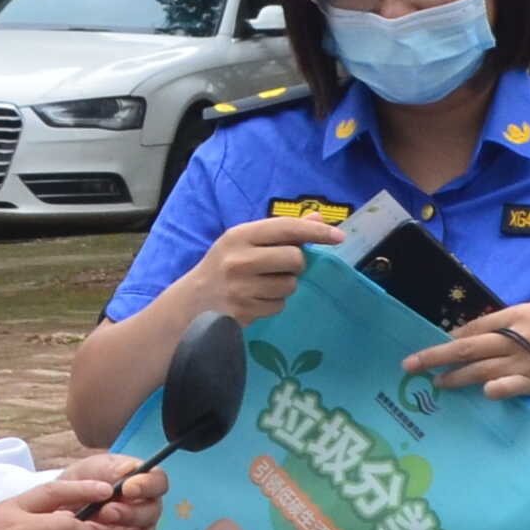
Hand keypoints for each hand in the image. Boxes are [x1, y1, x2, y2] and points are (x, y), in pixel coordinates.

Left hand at [49, 452, 165, 529]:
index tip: (127, 488)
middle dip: (128, 515)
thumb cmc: (82, 483)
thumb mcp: (91, 468)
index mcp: (143, 484)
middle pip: (152, 515)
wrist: (61, 508)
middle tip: (104, 512)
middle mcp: (146, 511)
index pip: (159, 482)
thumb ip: (109, 468)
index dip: (147, 486)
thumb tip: (128, 471)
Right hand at [177, 216, 326, 324]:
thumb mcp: (244, 243)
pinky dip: (273, 303)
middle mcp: (239, 260)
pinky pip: (279, 305)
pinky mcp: (244, 311)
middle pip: (294, 258)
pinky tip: (255, 300)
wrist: (190, 303)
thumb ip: (279, 231)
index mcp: (239, 236)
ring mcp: (240, 288)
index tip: (339, 236)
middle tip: (280, 267)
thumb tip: (316, 217)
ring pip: (290, 285)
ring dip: (283, 286)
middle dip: (295, 265)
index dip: (316, 231)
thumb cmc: (223, 267)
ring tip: (262, 285)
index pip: (286, 228)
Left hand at [403, 298, 529, 403]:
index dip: (452, 337)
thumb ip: (513, 321)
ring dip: (456, 377)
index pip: (477, 326)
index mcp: (519, 316)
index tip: (436, 344)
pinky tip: (482, 393)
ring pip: (482, 368)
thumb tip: (481, 333)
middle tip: (411, 365)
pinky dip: (496, 388)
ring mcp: (527, 362)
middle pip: (469, 346)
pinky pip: (512, 386)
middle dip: (436, 356)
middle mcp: (519, 337)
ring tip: (437, 383)